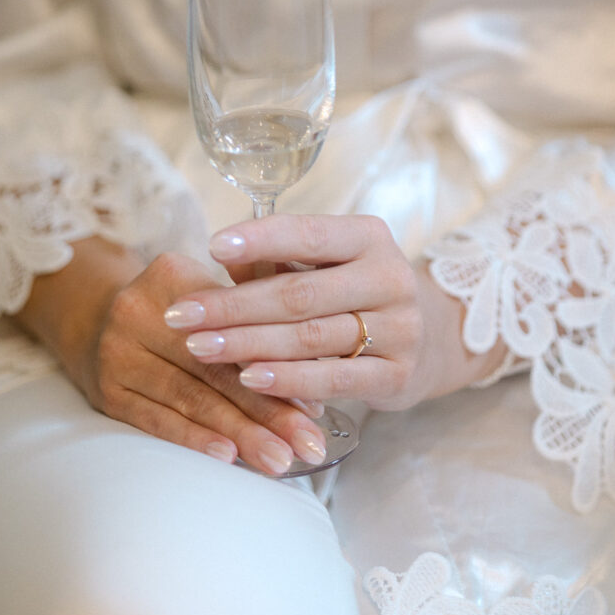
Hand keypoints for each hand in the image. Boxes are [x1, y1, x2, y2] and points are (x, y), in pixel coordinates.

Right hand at [16, 237, 326, 474]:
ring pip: (190, 398)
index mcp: (171, 275)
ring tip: (280, 461)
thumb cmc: (176, 310)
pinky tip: (228, 457)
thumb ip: (257, 296)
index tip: (316, 405)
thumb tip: (316, 345)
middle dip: (267, 411)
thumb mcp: (207, 285)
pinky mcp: (108, 392)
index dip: (277, 366)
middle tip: (309, 446)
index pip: (233, 327)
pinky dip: (194, 439)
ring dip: (240, 434)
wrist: (94, 318)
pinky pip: (156, 420)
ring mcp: (118, 353)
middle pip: (214, 367)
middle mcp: (138, 311)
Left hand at [167, 215, 505, 409]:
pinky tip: (248, 379)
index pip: (310, 233)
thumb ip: (276, 261)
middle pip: (300, 294)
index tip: (212, 245)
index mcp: (369, 237)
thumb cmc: (355, 291)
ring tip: (199, 347)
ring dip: (248, 345)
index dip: (261, 239)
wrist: (431, 335)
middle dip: (234, 306)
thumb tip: (222, 257)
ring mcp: (400, 329)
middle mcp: (390, 278)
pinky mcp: (398, 375)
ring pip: (311, 338)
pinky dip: (288, 380)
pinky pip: (335, 379)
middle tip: (182, 315)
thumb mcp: (324, 265)